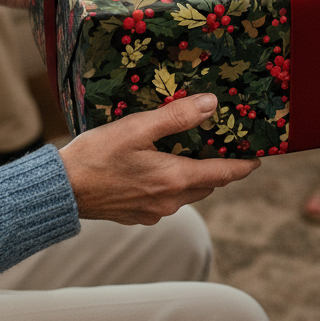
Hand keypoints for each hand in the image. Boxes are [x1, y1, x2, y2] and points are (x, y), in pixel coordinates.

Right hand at [59, 94, 260, 223]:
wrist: (61, 190)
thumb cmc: (96, 155)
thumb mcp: (138, 128)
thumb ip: (177, 117)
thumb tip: (211, 105)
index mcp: (174, 179)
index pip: (222, 174)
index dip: (243, 166)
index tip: (258, 159)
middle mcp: (169, 201)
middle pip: (207, 185)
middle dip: (219, 169)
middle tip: (225, 148)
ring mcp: (153, 212)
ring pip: (187, 193)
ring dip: (195, 176)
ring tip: (194, 154)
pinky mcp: (137, 215)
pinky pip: (166, 200)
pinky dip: (172, 185)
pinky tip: (159, 168)